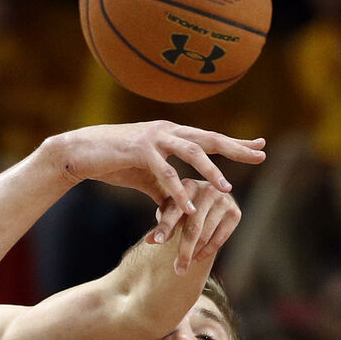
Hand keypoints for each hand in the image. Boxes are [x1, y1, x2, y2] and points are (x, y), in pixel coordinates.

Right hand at [44, 121, 264, 237]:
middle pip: (209, 139)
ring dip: (211, 170)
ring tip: (227, 189)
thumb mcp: (148, 178)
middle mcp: (168, 131)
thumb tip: (184, 206)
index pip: (210, 138)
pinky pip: (165, 172)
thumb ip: (168, 189)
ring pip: (191, 151)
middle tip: (260, 154)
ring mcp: (154, 138)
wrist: (80, 153)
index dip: (236, 143)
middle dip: (236, 147)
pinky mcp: (140, 150)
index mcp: (173, 135)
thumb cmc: (114, 163)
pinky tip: (189, 208)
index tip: (260, 146)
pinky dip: (178, 191)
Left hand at [154, 179, 242, 273]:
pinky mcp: (235, 213)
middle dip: (184, 251)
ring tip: (184, 265)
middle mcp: (207, 190)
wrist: (213, 197)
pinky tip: (197, 258)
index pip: (174, 211)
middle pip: (193, 228)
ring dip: (194, 253)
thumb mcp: (172, 210)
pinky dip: (207, 252)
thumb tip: (149, 240)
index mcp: (187, 186)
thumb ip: (163, 223)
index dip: (165, 227)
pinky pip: (219, 239)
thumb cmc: (186, 206)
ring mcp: (223, 201)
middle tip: (178, 270)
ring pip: (205, 236)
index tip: (156, 242)